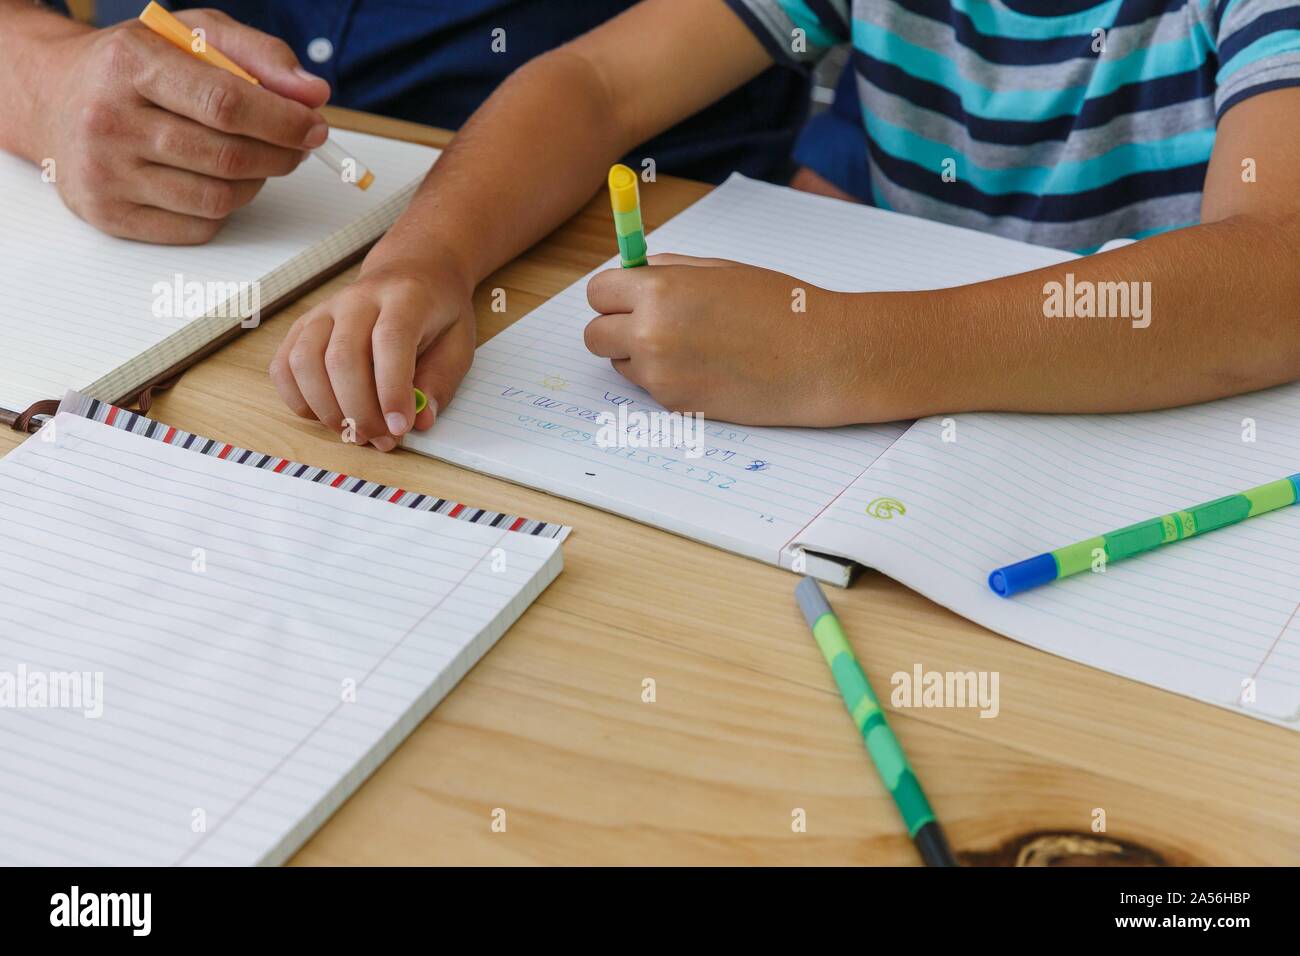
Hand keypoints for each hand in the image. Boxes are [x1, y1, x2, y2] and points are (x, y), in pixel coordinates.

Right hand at [32, 9, 328, 243]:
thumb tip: (314, 94)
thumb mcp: (193, 35)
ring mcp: (105, 173)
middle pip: (228, 157)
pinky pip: (198, 227)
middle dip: (281, 155)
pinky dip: (224, 209)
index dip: (284, 122)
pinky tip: (214, 180)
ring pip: (219, 199)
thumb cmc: (133, 66)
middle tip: (297, 146)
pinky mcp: (109, 215)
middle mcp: (109, 120)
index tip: (315, 127)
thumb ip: (259, 56)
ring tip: (255, 159)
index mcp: (130, 64)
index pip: (226, 104)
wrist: (52, 95)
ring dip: (256, 183)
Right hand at [269, 257, 476, 451]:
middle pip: (342, 357)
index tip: (399, 428)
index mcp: (403, 297)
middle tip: (381, 441)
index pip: (389, 341)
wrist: (412, 270)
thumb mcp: (458, 342)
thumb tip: (420, 421)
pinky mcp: (303, 326)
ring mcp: (324, 311)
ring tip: (357, 433)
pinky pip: (283, 366)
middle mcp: (357, 299)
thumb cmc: (437, 311)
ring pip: (304, 362)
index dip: (391, 390)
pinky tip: (326, 415)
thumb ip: (440, 381)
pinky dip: (299, 400)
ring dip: (327, 410)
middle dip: (359, 411)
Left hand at [583, 254, 874, 425]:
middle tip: (647, 323)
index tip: (629, 296)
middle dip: (616, 327)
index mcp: (659, 291)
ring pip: (621, 364)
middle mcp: (650, 335)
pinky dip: (667, 379)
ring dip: (640, 355)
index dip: (614, 293)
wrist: (820, 359)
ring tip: (690, 346)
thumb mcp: (720, 270)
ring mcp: (661, 376)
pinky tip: (707, 367)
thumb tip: (635, 272)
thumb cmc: (779, 307)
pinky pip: (651, 389)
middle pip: (596, 335)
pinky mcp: (676, 405)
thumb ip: (669, 270)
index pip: (598, 291)